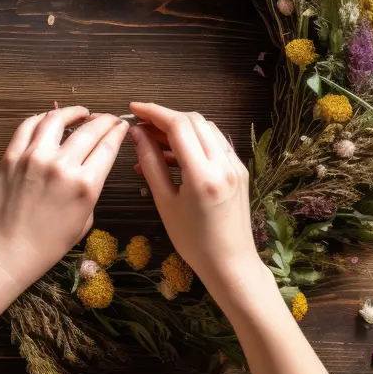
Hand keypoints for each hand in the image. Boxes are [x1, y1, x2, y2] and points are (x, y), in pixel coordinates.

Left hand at [0, 107, 126, 292]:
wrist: (8, 249)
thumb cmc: (49, 243)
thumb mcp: (85, 219)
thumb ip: (90, 188)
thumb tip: (89, 166)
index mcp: (85, 185)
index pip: (108, 146)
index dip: (117, 132)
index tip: (121, 126)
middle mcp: (62, 165)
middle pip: (90, 129)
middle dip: (103, 120)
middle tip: (107, 118)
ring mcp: (34, 157)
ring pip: (58, 119)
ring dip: (74, 112)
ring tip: (81, 113)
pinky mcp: (12, 155)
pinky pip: (29, 125)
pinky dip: (43, 118)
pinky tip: (51, 120)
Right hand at [128, 102, 265, 299]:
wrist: (230, 264)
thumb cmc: (193, 241)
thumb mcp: (165, 203)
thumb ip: (150, 164)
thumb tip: (137, 134)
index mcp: (203, 175)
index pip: (179, 126)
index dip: (154, 112)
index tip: (133, 109)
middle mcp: (224, 164)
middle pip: (193, 121)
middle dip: (165, 118)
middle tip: (141, 128)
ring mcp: (235, 165)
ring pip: (206, 128)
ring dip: (180, 128)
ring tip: (154, 143)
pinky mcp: (239, 170)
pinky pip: (215, 143)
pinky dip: (194, 141)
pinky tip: (174, 155)